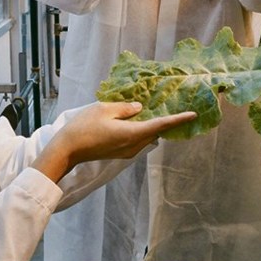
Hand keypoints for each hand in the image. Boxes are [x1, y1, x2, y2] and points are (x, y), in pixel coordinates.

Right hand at [32, 102, 195, 181]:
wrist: (67, 150)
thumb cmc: (83, 127)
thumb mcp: (104, 108)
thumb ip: (125, 108)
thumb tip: (139, 108)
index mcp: (132, 134)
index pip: (160, 125)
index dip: (178, 119)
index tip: (193, 114)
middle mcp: (133, 146)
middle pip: (155, 132)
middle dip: (167, 122)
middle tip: (177, 107)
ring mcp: (127, 152)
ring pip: (147, 137)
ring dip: (154, 126)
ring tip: (159, 110)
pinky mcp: (120, 153)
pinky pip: (138, 140)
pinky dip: (143, 130)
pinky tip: (139, 120)